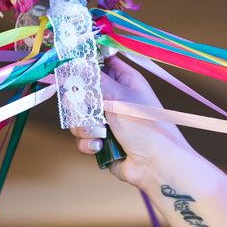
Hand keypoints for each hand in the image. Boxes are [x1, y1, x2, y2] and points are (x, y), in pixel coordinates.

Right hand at [69, 56, 192, 187]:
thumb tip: (73, 64)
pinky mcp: (100, 140)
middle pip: (80, 89)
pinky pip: (81, 136)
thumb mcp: (120, 98)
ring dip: (84, 126)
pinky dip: (87, 142)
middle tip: (85, 108)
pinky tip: (100, 146)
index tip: (70, 68)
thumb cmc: (147, 126)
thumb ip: (93, 81)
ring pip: (77, 115)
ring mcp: (106, 119)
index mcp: (123, 79)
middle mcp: (113, 97)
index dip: (83, 63)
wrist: (156, 165)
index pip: (99, 61)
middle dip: (79, 102)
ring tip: (101, 133)